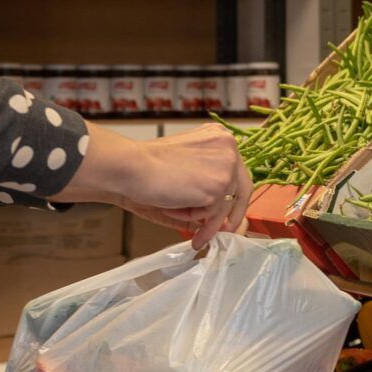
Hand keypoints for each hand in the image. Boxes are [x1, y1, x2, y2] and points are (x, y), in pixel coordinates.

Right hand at [60, 123, 250, 252]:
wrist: (130, 166)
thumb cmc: (148, 167)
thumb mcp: (187, 173)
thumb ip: (208, 189)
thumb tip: (226, 222)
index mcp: (219, 138)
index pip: (238, 172)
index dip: (233, 197)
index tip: (226, 215)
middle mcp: (228, 147)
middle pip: (241, 190)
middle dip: (229, 216)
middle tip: (220, 233)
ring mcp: (226, 166)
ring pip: (223, 205)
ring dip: (201, 219)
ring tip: (176, 218)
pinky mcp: (217, 186)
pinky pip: (210, 214)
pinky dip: (190, 217)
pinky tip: (171, 207)